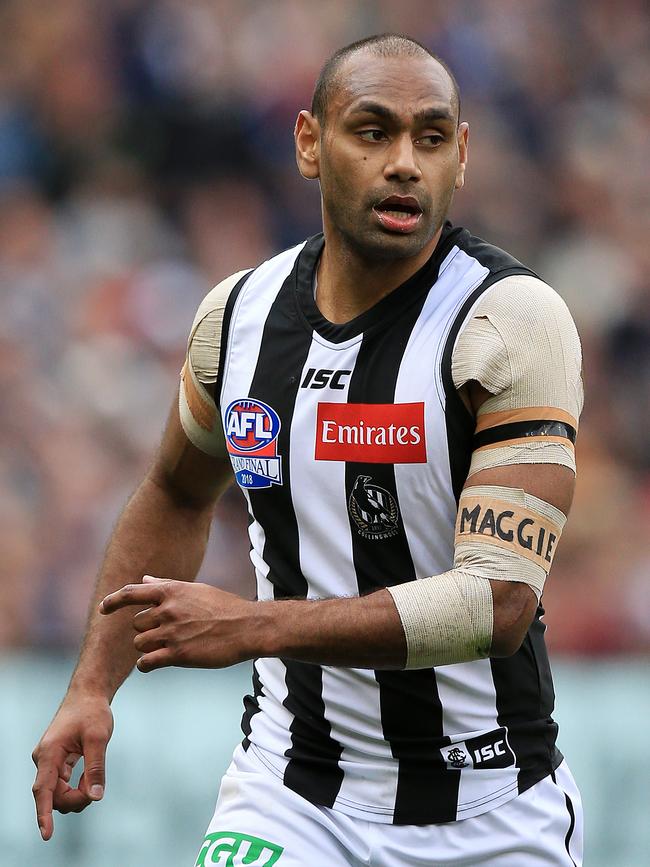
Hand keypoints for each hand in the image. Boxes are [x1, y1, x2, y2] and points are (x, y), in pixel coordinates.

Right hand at [32, 692, 112, 840]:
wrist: (88, 694)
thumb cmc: (92, 712)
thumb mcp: (99, 738)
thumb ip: (96, 768)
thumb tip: (95, 796)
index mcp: (50, 752)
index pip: (44, 790)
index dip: (44, 814)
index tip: (47, 834)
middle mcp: (44, 759)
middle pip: (53, 795)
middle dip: (74, 799)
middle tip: (95, 790)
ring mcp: (49, 761)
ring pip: (58, 792)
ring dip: (76, 794)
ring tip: (93, 779)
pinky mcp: (56, 761)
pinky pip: (62, 784)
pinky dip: (76, 786)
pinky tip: (88, 779)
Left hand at [100, 576, 259, 671]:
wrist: (247, 627)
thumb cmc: (224, 607)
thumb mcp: (195, 590)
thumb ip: (166, 585)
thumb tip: (145, 579)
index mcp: (171, 591)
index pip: (131, 593)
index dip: (113, 601)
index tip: (104, 609)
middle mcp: (167, 609)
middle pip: (136, 624)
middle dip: (147, 630)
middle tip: (167, 633)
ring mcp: (171, 633)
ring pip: (139, 643)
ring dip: (148, 647)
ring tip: (167, 647)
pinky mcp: (177, 655)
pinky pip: (146, 662)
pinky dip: (147, 664)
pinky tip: (156, 662)